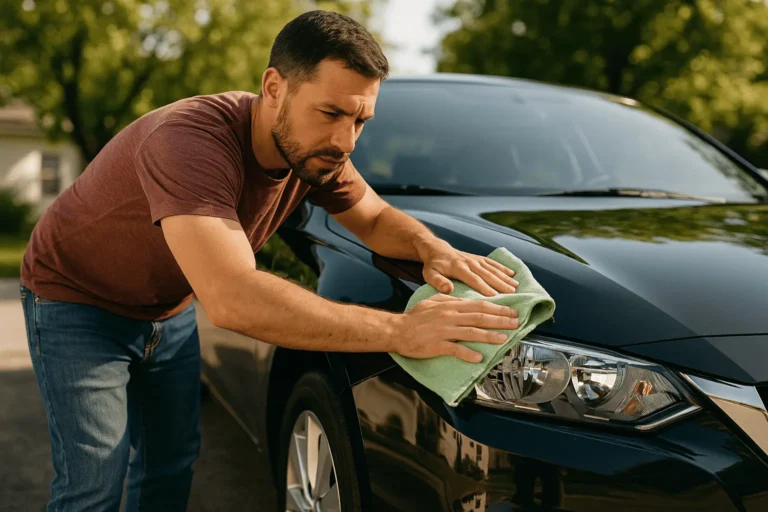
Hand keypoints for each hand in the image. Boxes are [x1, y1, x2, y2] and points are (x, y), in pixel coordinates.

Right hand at [392, 294, 518, 362]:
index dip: (497, 309)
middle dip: (500, 320)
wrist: (397, 330)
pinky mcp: (437, 345)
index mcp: (451, 306)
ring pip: (471, 332)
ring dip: (489, 336)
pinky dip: (467, 353)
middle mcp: (450, 316)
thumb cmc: (415, 317)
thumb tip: (465, 300)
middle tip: (515, 323)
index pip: (479, 306)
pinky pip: (455, 349)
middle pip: (479, 317)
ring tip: (504, 339)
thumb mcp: (433, 302)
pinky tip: (479, 358)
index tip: (511, 311)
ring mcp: (444, 331)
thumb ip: (450, 300)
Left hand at [419, 239, 518, 296]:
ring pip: (493, 269)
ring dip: (505, 277)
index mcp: (458, 268)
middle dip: (500, 284)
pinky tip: (513, 274)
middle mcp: (469, 262)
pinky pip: (493, 263)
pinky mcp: (479, 258)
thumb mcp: (429, 274)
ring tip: (516, 287)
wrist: (437, 249)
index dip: (484, 288)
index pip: (473, 279)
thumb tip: (449, 289)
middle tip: (512, 294)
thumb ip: (438, 281)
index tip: (495, 297)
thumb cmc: (433, 266)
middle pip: (487, 274)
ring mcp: (476, 259)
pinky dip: (503, 268)